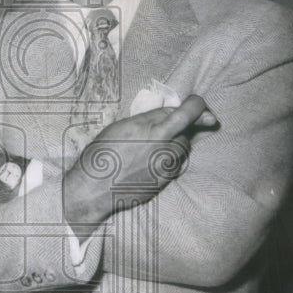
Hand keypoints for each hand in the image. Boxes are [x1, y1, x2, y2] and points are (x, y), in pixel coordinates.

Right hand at [64, 95, 216, 226]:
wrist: (94, 188)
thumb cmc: (103, 153)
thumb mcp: (124, 126)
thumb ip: (153, 118)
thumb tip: (175, 112)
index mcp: (155, 130)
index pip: (190, 113)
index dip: (197, 105)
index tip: (195, 103)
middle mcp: (167, 149)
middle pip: (186, 131)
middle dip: (178, 127)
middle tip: (157, 128)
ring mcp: (167, 167)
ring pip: (182, 149)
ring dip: (173, 143)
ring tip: (148, 146)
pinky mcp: (165, 181)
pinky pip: (175, 165)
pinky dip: (167, 159)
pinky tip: (148, 161)